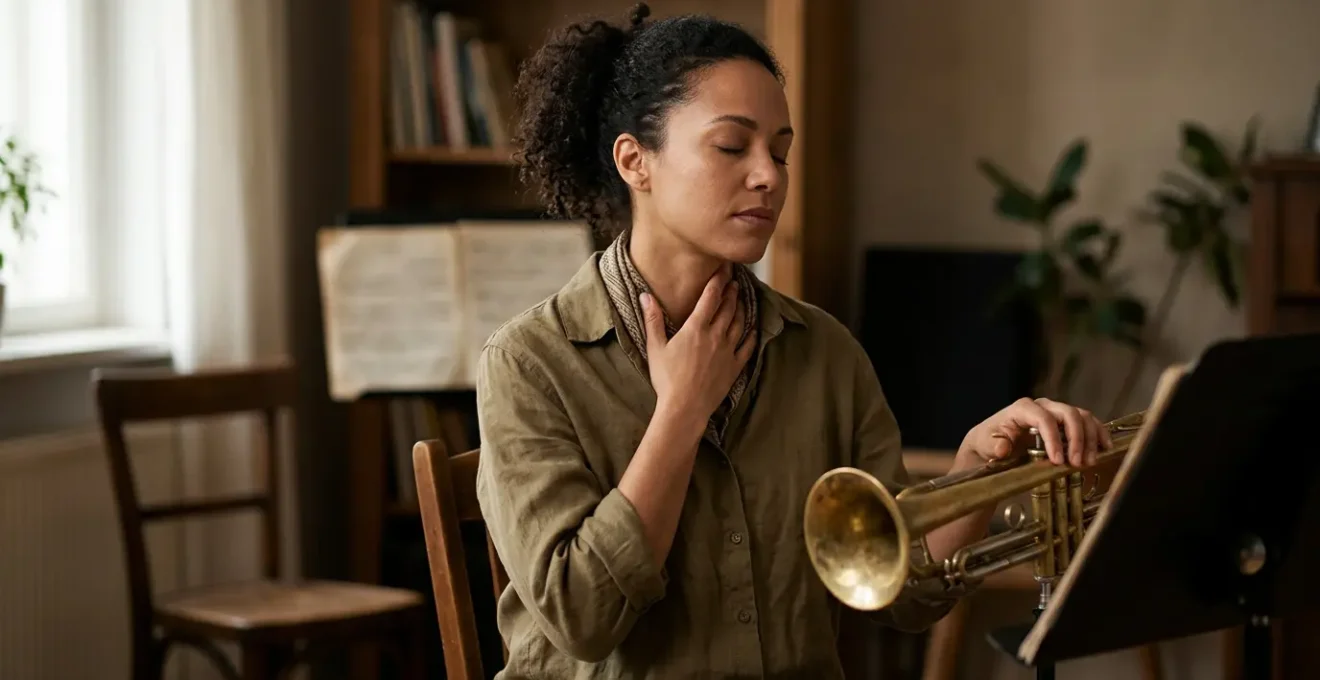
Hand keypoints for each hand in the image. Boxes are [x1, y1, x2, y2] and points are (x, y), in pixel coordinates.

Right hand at [642, 268, 756, 427]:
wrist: (685, 408)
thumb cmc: (666, 379)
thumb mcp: (655, 347)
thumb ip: (653, 319)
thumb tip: (645, 295)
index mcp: (696, 328)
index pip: (711, 297)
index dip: (718, 280)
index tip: (723, 268)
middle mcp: (716, 336)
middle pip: (728, 307)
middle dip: (731, 291)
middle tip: (733, 280)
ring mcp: (728, 351)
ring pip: (739, 323)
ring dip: (741, 308)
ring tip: (740, 298)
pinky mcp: (734, 367)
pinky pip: (747, 346)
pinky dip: (751, 334)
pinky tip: (753, 329)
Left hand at [960, 397, 1111, 466]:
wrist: (993, 442)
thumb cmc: (989, 441)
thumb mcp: (986, 444)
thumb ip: (995, 445)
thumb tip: (1002, 448)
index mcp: (1023, 409)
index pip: (1044, 419)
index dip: (1054, 439)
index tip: (1058, 461)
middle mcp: (1043, 406)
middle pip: (1069, 414)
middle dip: (1077, 439)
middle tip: (1077, 463)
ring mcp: (1057, 412)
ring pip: (1082, 417)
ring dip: (1090, 439)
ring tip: (1089, 462)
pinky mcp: (1067, 422)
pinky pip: (1088, 422)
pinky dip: (1098, 434)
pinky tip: (1105, 449)